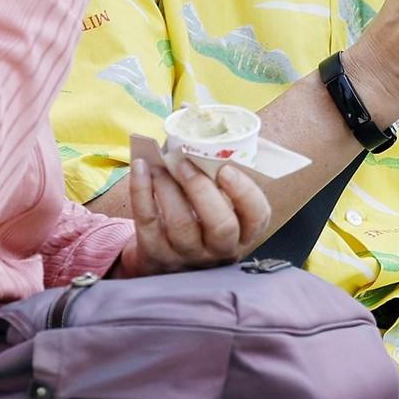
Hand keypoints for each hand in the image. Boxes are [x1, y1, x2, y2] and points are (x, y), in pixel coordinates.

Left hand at [118, 155, 272, 275]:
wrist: (163, 255)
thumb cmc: (197, 218)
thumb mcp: (218, 206)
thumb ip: (219, 181)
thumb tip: (202, 143)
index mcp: (242, 232)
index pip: (257, 216)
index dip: (244, 192)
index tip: (226, 169)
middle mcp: (219, 249)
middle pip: (221, 226)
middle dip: (202, 189)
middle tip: (184, 163)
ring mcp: (187, 255)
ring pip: (181, 225)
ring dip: (168, 187)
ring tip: (159, 165)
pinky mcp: (155, 253)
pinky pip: (148, 221)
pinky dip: (141, 190)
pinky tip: (141, 168)